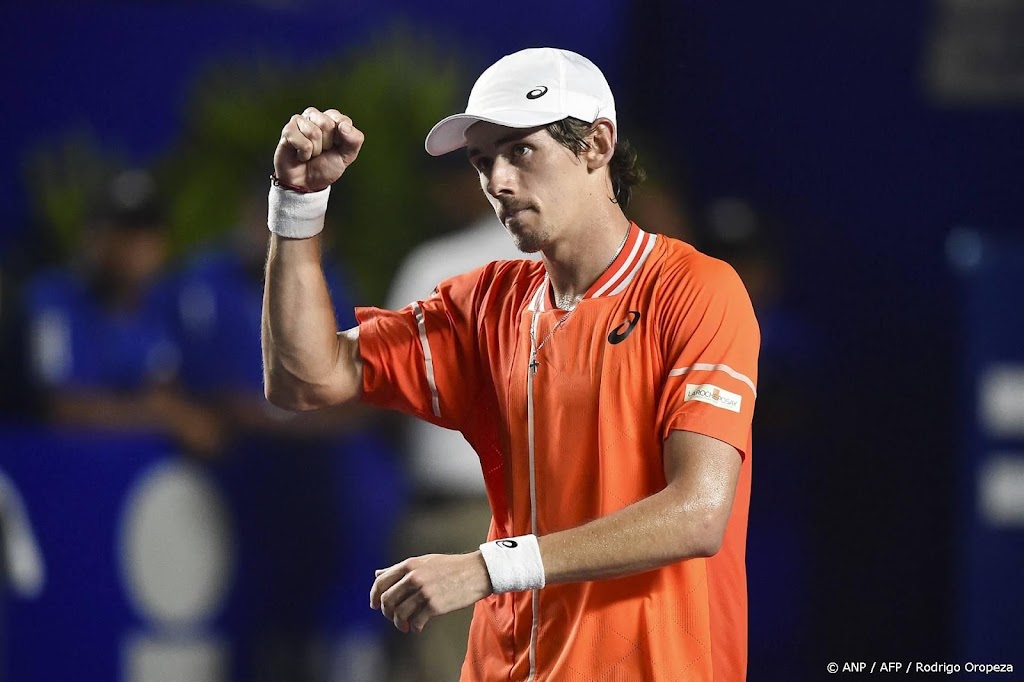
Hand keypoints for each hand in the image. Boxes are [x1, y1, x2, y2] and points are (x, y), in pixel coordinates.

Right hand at [273, 107, 364, 191]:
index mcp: (331, 118)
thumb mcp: (347, 156)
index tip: (335, 147)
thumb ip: (355, 140)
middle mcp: (314, 116)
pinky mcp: (287, 130)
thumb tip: (344, 126)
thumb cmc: (326, 167)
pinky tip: (300, 155)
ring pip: (313, 132)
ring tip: (310, 154)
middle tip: (321, 152)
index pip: (342, 120)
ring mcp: (299, 121)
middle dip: (327, 144)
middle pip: (327, 124)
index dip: (341, 139)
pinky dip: (304, 154)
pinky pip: (302, 142)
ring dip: (314, 150)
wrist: (307, 183)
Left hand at [370, 552, 492, 632]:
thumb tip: (377, 574)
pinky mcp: (435, 605)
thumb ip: (400, 569)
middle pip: (387, 600)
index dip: (374, 596)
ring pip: (399, 613)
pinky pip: (416, 621)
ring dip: (399, 623)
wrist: (477, 572)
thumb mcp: (423, 562)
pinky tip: (418, 627)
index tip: (374, 606)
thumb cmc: (451, 567)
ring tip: (406, 626)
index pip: (381, 582)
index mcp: (410, 565)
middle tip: (393, 618)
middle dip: (387, 613)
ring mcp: (424, 591)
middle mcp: (414, 577)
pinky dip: (414, 627)